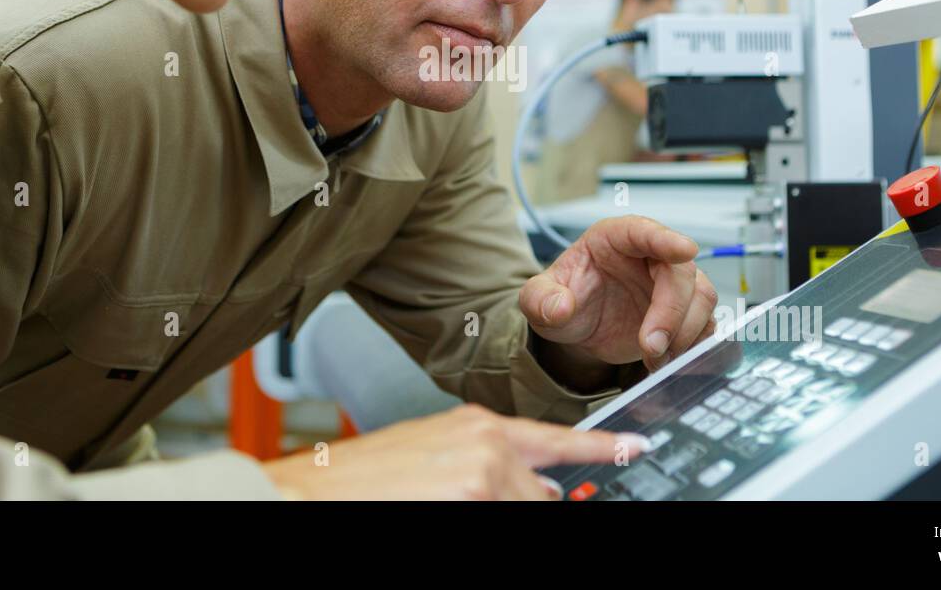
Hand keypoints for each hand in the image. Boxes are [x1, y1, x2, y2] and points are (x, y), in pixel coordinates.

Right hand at [261, 404, 649, 499]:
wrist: (306, 491)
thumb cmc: (358, 480)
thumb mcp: (430, 457)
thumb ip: (485, 466)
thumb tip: (532, 491)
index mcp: (477, 426)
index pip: (555, 439)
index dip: (599, 448)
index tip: (635, 449)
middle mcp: (488, 442)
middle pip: (539, 494)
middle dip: (520, 507)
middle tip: (465, 501)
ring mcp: (484, 471)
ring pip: (524, 507)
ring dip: (495, 511)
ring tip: (435, 499)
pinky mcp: (475, 495)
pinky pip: (506, 514)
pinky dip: (488, 513)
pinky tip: (442, 503)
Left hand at [520, 216, 717, 371]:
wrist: (580, 328)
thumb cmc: (564, 300)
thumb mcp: (538, 299)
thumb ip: (540, 300)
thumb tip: (559, 307)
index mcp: (616, 238)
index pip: (643, 230)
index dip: (665, 238)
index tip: (685, 249)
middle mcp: (650, 256)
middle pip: (681, 272)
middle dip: (671, 312)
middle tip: (650, 346)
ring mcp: (671, 284)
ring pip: (701, 297)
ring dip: (684, 332)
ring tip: (653, 359)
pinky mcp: (685, 313)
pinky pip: (706, 324)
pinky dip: (692, 346)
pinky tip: (665, 362)